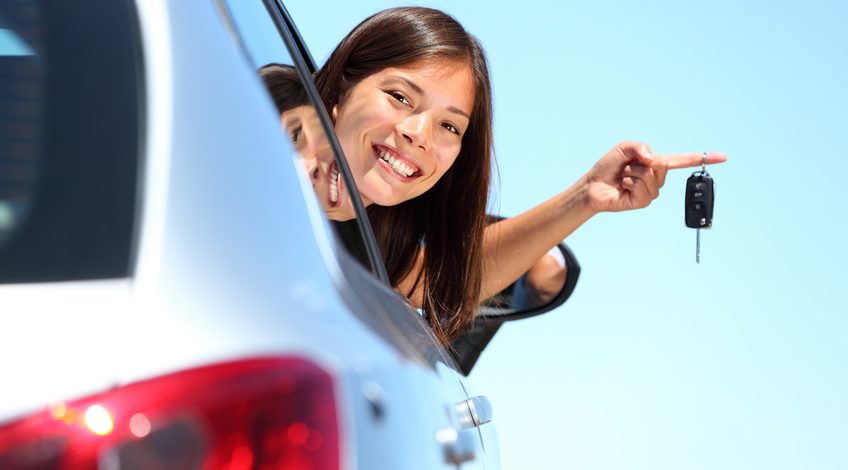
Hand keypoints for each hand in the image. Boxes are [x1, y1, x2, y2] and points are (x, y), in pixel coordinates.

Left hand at [583, 141, 726, 213]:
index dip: (702, 158)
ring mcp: (651, 191)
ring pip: (650, 175)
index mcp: (655, 164)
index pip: (682, 161)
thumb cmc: (608, 167)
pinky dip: (629, 182)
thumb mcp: (623, 148)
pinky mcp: (643, 201)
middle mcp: (656, 178)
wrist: (593, 185)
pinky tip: (623, 187)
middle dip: (641, 162)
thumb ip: (639, 146)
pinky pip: (642, 187)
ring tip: (624, 177)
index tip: (723, 157)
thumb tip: (652, 159)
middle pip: (662, 165)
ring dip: (632, 172)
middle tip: (627, 167)